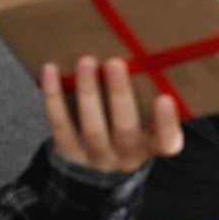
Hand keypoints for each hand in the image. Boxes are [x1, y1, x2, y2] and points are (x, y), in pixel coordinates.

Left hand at [40, 57, 184, 172]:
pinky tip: (51, 70)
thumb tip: (150, 54)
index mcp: (154, 146)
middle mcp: (127, 156)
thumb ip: (153, 98)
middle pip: (125, 130)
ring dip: (88, 93)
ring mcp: (96, 157)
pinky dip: (53, 97)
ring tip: (86, 62)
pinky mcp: (69, 152)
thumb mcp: (151, 123)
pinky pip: (60, 124)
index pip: (167, 141)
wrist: (100, 166)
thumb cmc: (132, 129)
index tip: (165, 98)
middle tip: (115, 63)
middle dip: (119, 95)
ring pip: (91, 128)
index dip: (166, 122)